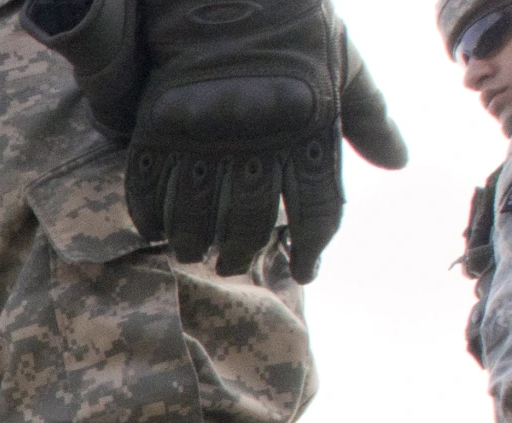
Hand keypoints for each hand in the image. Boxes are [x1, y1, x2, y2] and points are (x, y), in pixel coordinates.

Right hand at [127, 0, 405, 281]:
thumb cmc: (297, 29)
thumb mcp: (344, 67)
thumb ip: (369, 117)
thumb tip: (396, 162)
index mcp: (307, 133)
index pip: (316, 210)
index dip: (310, 249)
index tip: (301, 271)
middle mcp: (257, 143)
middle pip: (251, 224)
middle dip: (242, 253)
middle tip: (233, 265)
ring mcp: (204, 139)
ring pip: (196, 216)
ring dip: (193, 243)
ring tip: (191, 253)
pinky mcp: (158, 130)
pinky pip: (148, 187)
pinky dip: (148, 214)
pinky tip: (153, 227)